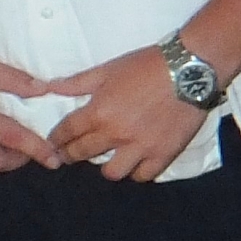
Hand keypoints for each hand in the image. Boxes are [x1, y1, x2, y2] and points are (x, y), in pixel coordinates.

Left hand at [44, 46, 211, 181]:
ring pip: (112, 172)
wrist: (190, 70)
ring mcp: (140, 147)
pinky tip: (137, 163)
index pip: (67, 132)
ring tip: (109, 159)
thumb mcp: (109, 69)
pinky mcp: (163, 154)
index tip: (54, 143)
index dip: (56, 139)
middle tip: (69, 155)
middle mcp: (116, 134)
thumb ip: (78, 82)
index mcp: (99, 112)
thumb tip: (50, 87)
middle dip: (70, 155)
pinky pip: (143, 175)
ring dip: (107, 166)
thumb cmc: (147, 65)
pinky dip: (137, 171)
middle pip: (82, 154)